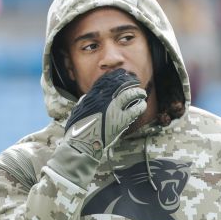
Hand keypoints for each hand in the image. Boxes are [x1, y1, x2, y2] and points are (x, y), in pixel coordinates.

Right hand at [47, 68, 147, 186]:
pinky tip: (142, 104)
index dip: (116, 78)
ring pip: (130, 95)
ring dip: (137, 93)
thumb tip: (88, 97)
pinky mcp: (121, 120)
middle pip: (121, 86)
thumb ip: (85, 102)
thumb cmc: (78, 130)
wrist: (82, 144)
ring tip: (141, 93)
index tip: (121, 75)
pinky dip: (139, 106)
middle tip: (135, 82)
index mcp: (93, 97)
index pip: (107, 82)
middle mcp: (104, 100)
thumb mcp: (78, 111)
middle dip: (129, 82)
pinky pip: (135, 109)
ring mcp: (113, 109)